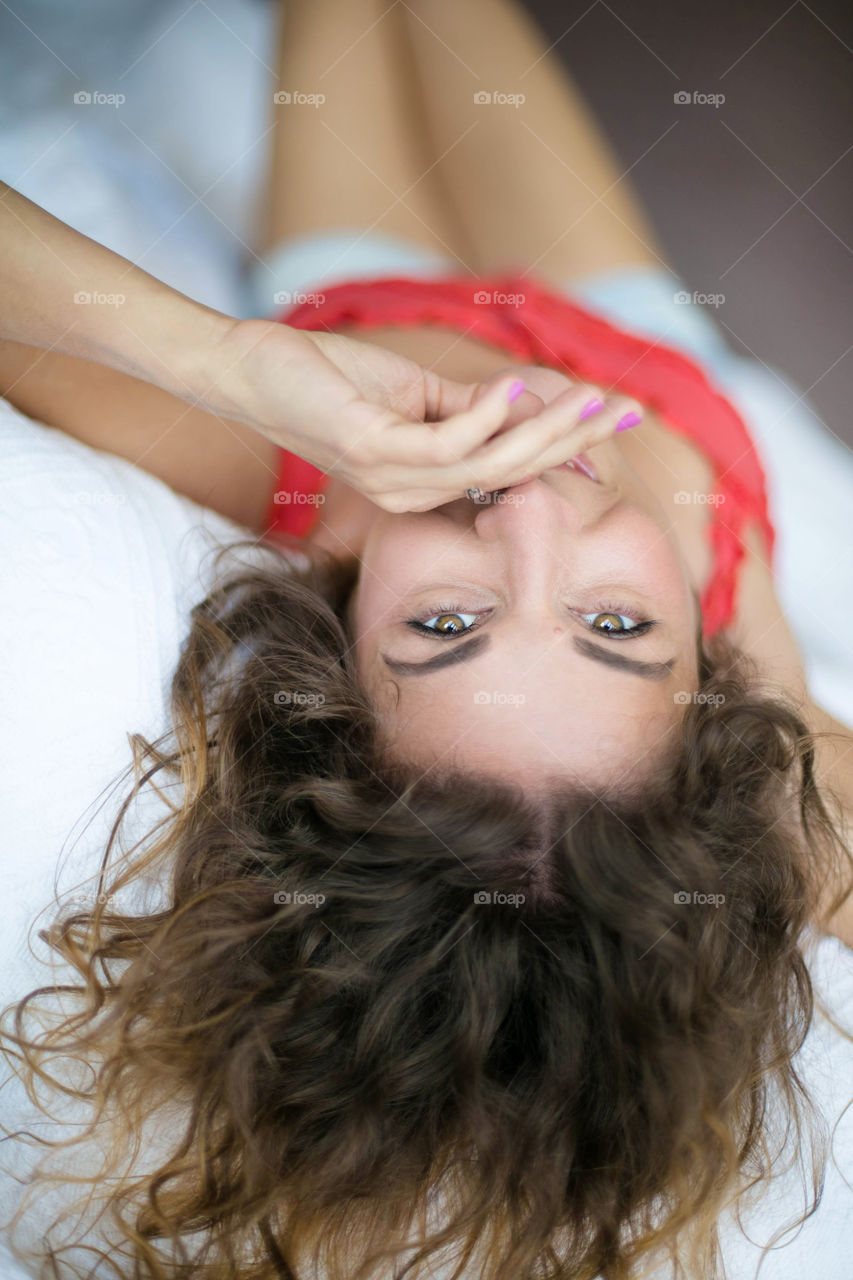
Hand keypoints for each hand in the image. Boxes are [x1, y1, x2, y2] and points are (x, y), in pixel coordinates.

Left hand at [200, 317, 641, 512]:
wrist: (257, 372)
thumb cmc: (332, 381)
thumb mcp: (417, 393)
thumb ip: (473, 404)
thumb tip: (535, 399)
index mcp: (428, 483)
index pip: (510, 472)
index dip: (566, 447)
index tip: (617, 416)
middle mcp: (414, 493)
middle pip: (510, 474)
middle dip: (571, 443)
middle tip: (621, 411)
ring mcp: (392, 479)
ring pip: (488, 465)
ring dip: (542, 430)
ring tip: (584, 398)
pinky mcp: (372, 452)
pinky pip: (445, 445)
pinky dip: (485, 417)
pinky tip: (511, 386)